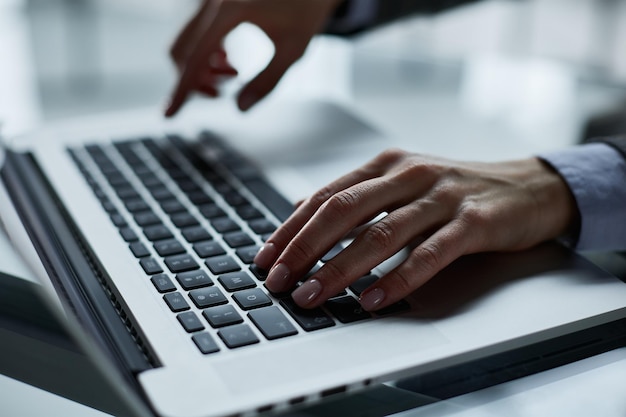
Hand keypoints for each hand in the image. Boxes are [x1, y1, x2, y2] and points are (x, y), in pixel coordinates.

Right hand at [165, 0, 342, 115]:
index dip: (181, 90)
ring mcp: (210, 0)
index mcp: (229, 10)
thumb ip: (267, 81)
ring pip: (186, 42)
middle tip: (221, 93)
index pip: (195, 59)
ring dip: (201, 67)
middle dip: (195, 80)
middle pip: (181, 51)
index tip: (168, 114)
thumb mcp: (293, 50)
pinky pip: (195, 31)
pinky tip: (228, 57)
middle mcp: (213, 1)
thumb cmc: (307, 7)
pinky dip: (205, 52)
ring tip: (232, 72)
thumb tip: (240, 108)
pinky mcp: (214, 1)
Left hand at [255, 149, 578, 310]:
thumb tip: (301, 206)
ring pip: (380, 233)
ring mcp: (441, 196)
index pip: (326, 196)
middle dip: (305, 248)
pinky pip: (428, 253)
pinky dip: (398, 278)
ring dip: (340, 268)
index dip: (291, 228)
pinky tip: (374, 299)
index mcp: (386, 165)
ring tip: (313, 295)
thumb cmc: (457, 190)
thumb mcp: (402, 182)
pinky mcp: (473, 221)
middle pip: (343, 210)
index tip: (266, 257)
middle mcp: (409, 174)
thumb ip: (355, 194)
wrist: (528, 187)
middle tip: (279, 280)